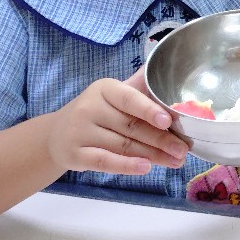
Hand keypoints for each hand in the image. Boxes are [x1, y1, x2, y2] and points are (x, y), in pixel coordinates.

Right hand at [46, 67, 187, 175]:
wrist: (56, 134)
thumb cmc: (96, 112)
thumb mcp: (113, 95)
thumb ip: (139, 87)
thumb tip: (170, 71)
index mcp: (104, 89)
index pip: (129, 99)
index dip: (150, 110)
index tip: (170, 121)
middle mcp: (89, 108)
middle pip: (131, 126)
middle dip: (161, 139)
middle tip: (183, 149)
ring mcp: (80, 132)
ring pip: (123, 146)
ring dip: (152, 155)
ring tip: (175, 161)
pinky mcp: (75, 155)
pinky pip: (105, 162)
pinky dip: (127, 166)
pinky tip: (146, 168)